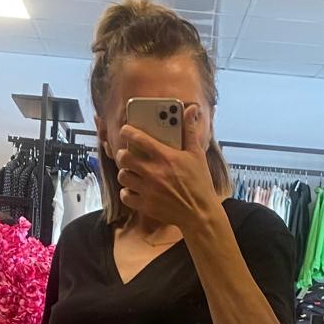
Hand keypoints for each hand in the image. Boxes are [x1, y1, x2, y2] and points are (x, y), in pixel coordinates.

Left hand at [116, 105, 222, 232]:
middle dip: (123, 154)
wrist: (200, 214)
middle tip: (127, 154)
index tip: (125, 130)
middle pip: (124, 158)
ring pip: (123, 176)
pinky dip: (127, 192)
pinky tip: (133, 189)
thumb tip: (191, 109)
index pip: (139, 138)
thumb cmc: (200, 183)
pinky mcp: (146, 205)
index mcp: (166, 157)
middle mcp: (154, 172)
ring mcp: (148, 190)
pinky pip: (126, 195)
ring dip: (125, 173)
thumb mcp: (197, 154)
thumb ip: (190, 130)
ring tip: (130, 172)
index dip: (128, 131)